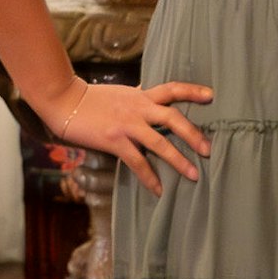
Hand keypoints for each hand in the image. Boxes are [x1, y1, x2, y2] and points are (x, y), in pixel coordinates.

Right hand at [42, 78, 213, 196]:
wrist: (65, 101)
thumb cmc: (92, 99)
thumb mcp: (121, 94)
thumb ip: (139, 99)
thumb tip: (151, 98)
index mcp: (141, 96)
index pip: (172, 89)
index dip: (192, 91)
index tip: (212, 96)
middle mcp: (139, 108)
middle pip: (173, 118)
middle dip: (193, 134)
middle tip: (208, 150)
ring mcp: (127, 125)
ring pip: (160, 142)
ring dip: (178, 160)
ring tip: (194, 174)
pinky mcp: (115, 140)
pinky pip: (137, 161)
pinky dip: (149, 177)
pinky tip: (159, 189)